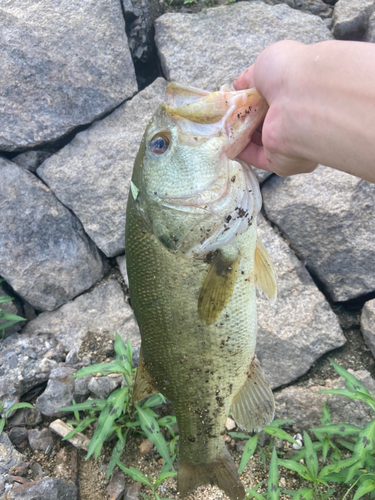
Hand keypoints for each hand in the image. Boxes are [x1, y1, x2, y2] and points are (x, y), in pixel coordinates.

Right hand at [233, 40, 317, 176]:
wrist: (302, 97)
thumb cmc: (291, 73)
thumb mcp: (267, 63)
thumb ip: (251, 76)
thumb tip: (238, 84)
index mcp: (296, 94)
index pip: (271, 101)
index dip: (252, 100)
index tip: (234, 99)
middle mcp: (295, 118)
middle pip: (264, 121)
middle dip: (243, 118)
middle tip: (223, 113)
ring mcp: (289, 141)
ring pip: (259, 140)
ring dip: (238, 134)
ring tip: (219, 125)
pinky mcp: (280, 160)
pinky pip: (256, 157)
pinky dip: (239, 149)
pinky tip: (224, 141)